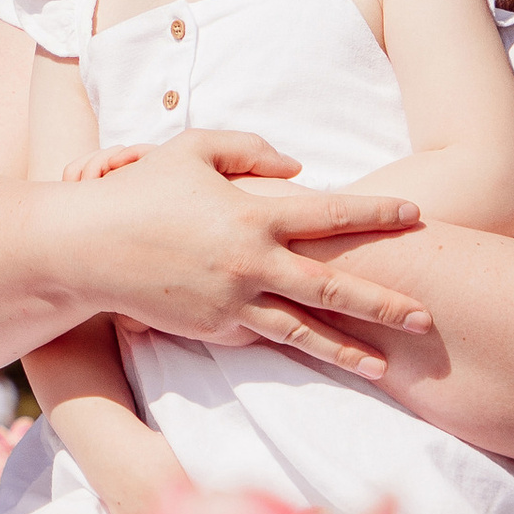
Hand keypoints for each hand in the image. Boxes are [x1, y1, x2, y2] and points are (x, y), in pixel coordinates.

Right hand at [54, 129, 429, 377]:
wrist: (86, 250)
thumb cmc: (139, 191)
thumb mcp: (192, 149)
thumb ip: (250, 150)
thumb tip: (300, 169)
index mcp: (252, 214)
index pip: (331, 214)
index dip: (376, 215)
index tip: (415, 217)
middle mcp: (251, 264)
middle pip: (333, 287)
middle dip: (384, 302)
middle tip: (426, 317)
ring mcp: (232, 303)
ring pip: (304, 331)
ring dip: (348, 349)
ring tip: (385, 364)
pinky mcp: (213, 329)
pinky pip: (261, 335)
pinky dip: (291, 342)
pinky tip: (321, 352)